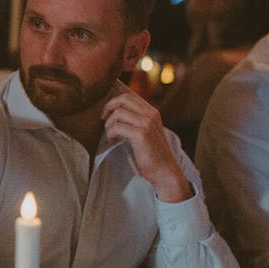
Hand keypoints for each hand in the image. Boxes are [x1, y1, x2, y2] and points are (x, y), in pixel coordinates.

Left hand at [101, 87, 191, 202]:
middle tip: (103, 119)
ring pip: (118, 113)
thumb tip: (114, 112)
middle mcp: (151, 114)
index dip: (113, 102)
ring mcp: (146, 123)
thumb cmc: (152, 154)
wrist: (164, 171)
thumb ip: (136, 120)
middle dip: (108, 107)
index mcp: (152, 112)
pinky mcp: (141, 134)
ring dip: (109, 124)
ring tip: (111, 134)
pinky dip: (111, 134)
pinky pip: (117, 127)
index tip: (107, 113)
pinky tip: (113, 141)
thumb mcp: (146, 132)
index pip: (128, 96)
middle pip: (123, 99)